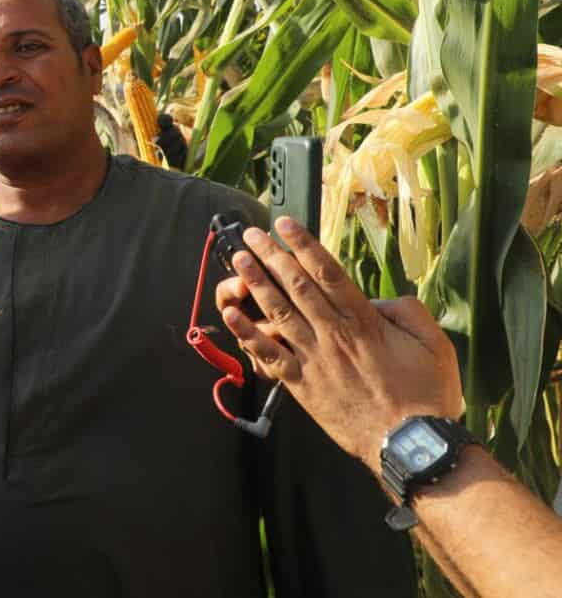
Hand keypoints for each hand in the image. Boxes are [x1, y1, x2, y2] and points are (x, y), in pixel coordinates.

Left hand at [218, 216, 464, 469]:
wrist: (409, 444)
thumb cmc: (426, 396)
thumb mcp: (435, 345)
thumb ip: (408, 313)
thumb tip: (381, 300)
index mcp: (364, 322)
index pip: (327, 273)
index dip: (304, 245)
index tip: (285, 224)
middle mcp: (333, 335)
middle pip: (296, 286)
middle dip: (272, 256)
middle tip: (253, 235)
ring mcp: (314, 359)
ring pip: (278, 312)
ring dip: (256, 283)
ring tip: (239, 260)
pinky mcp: (302, 385)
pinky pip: (268, 355)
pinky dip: (248, 333)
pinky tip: (232, 314)